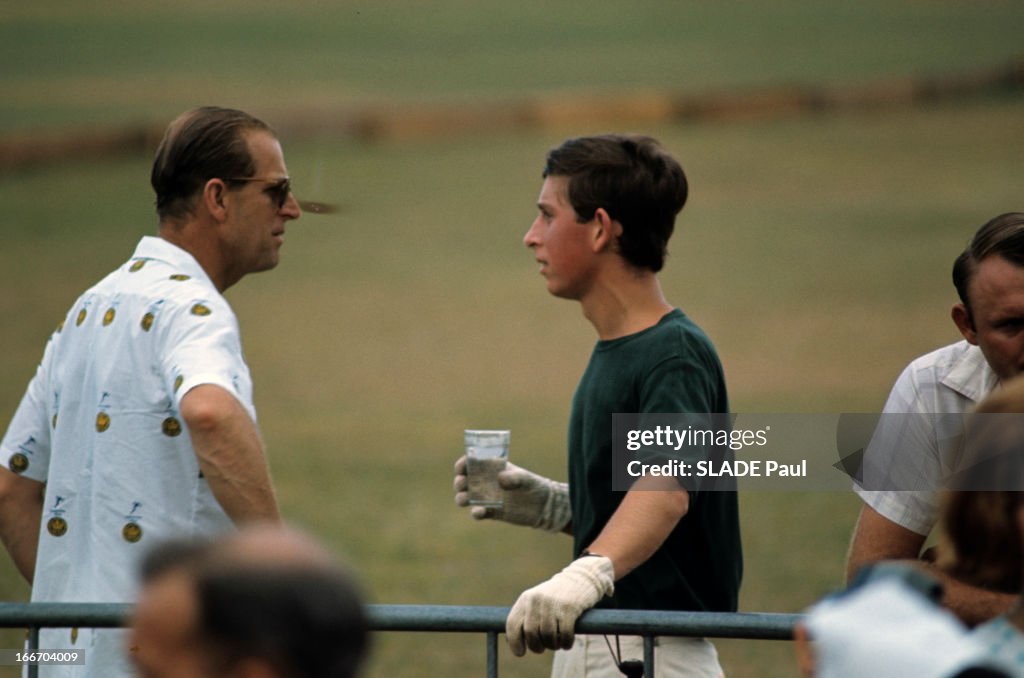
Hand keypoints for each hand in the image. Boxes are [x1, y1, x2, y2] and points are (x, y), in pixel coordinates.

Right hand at [453, 456, 570, 531]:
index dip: (463, 464)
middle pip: (464, 480)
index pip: (471, 462)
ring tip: (465, 499)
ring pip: (466, 497)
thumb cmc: (534, 485)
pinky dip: (476, 513)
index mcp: (491, 468)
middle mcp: (486, 482)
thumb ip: (514, 477)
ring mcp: (487, 497)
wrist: (543, 506)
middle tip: (462, 483)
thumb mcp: (526, 478)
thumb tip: (499, 480)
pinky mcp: (491, 512)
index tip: (462, 468)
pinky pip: (478, 512)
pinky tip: (480, 512)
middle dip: (459, 482)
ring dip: (462, 498)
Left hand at [505, 555, 613, 655]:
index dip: (514, 642)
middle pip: (530, 633)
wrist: (582, 578)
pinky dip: (566, 643)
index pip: (513, 624)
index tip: (521, 653)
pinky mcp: (569, 608)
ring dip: (553, 645)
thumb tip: (513, 642)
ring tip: (557, 644)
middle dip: (536, 646)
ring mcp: (553, 603)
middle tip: (543, 648)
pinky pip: (565, 634)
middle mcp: (537, 599)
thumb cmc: (558, 597)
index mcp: (526, 598)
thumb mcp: (538, 601)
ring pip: (548, 636)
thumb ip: (526, 617)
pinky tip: (568, 643)